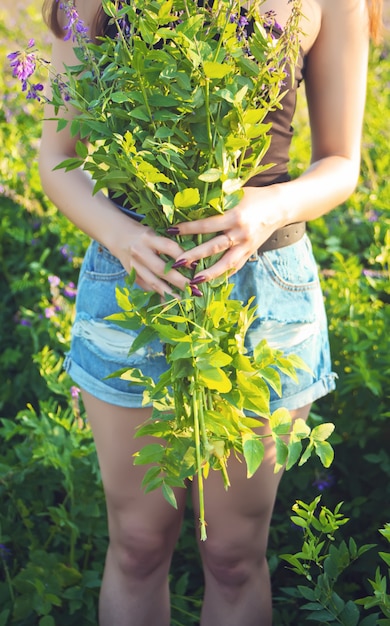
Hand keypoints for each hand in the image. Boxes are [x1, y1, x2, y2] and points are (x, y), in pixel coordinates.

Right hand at [111, 220, 188, 297]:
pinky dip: (159, 296)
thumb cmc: (144, 235)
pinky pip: (147, 288)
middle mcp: (140, 252)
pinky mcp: (132, 276)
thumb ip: (168, 245)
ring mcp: (134, 266)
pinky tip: (170, 303)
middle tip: (194, 289)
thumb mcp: (155, 233)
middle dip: (179, 281)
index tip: (196, 266)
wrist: (117, 235)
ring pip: (153, 282)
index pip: (168, 247)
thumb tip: (191, 261)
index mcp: (148, 238)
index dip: (183, 257)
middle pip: (161, 269)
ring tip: (184, 301)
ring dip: (170, 293)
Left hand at [169, 186, 284, 282]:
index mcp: (235, 216)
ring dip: (208, 274)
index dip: (188, 228)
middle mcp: (241, 233)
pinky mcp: (250, 253)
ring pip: (225, 263)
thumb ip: (216, 203)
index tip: (170, 230)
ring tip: (193, 282)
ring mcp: (247, 246)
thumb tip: (189, 206)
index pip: (206, 225)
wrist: (280, 207)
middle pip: (213, 247)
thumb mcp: (235, 194)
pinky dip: (222, 275)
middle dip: (194, 256)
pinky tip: (209, 283)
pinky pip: (235, 267)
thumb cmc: (254, 197)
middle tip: (175, 263)